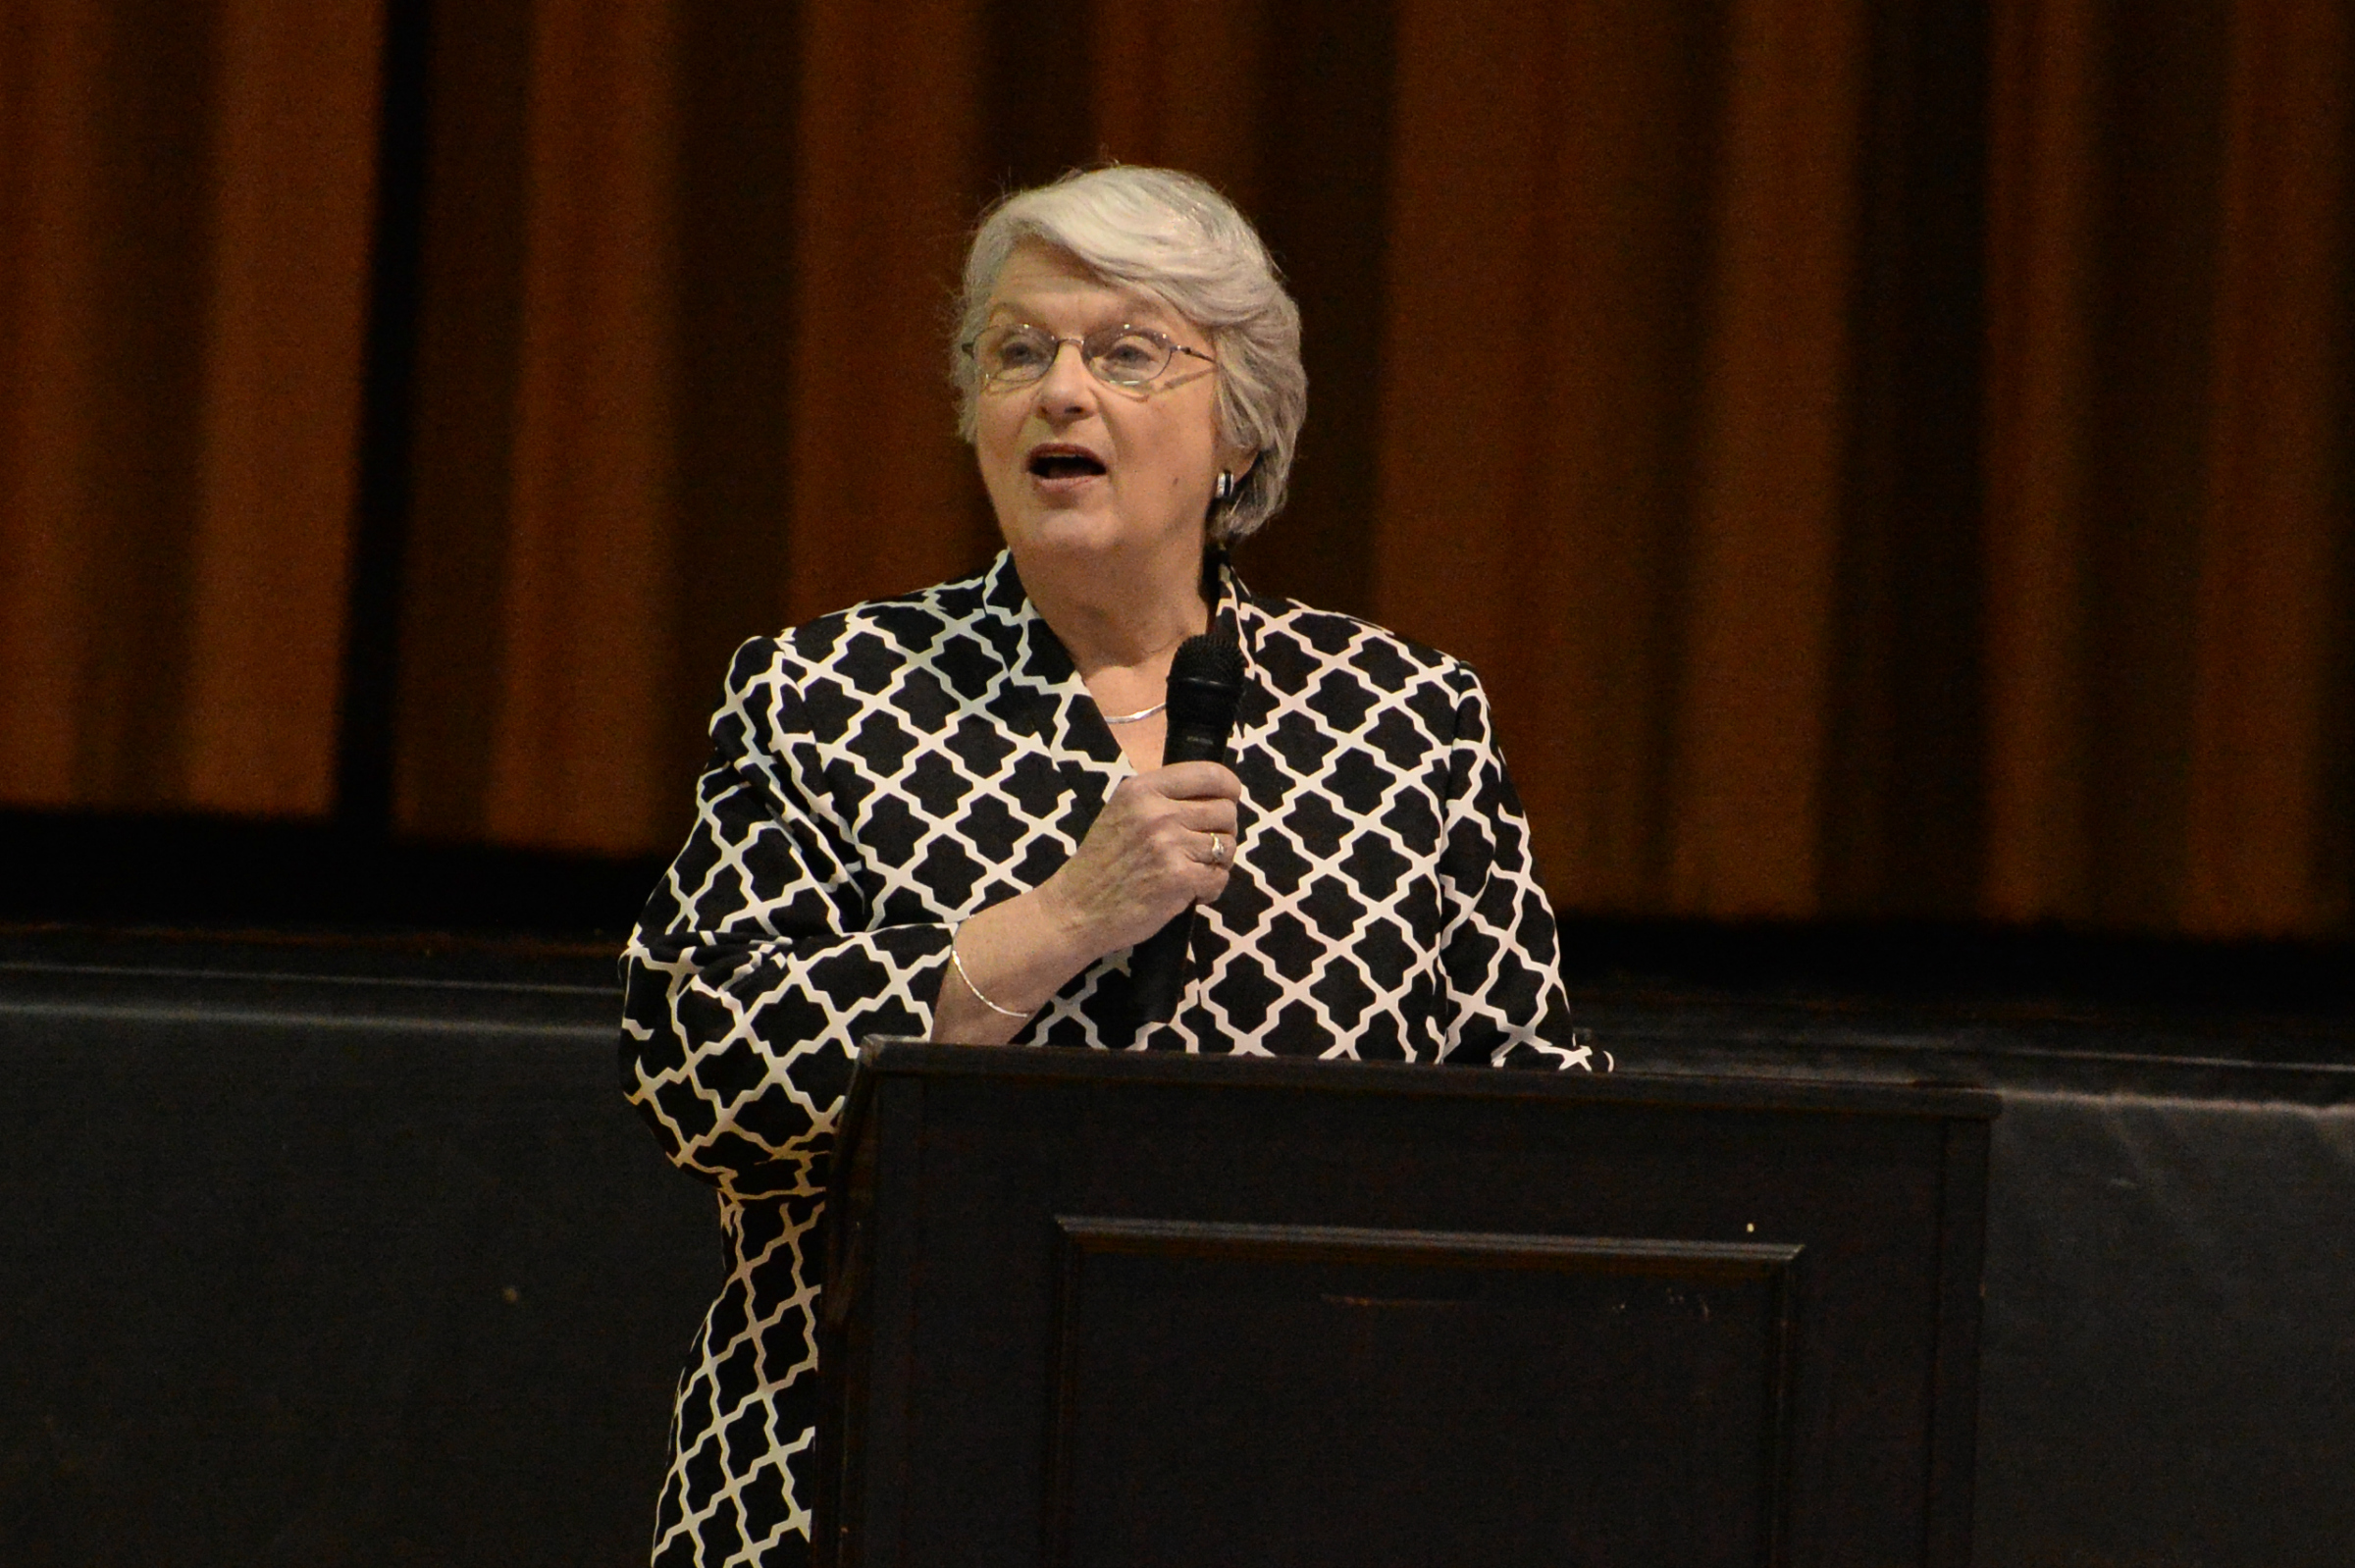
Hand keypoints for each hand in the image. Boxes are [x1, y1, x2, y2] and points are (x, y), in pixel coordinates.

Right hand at [1038, 761, 1241, 956]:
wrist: (1076, 909)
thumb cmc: (1101, 863)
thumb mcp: (1122, 812)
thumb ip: (1161, 799)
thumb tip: (1214, 794)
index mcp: (1143, 789)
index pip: (1209, 773)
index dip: (1229, 788)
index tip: (1228, 800)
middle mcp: (1158, 812)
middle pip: (1226, 810)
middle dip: (1222, 831)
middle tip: (1202, 848)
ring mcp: (1170, 845)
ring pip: (1227, 845)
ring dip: (1218, 861)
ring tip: (1193, 870)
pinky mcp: (1180, 878)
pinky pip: (1219, 877)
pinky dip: (1210, 888)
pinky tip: (1187, 892)